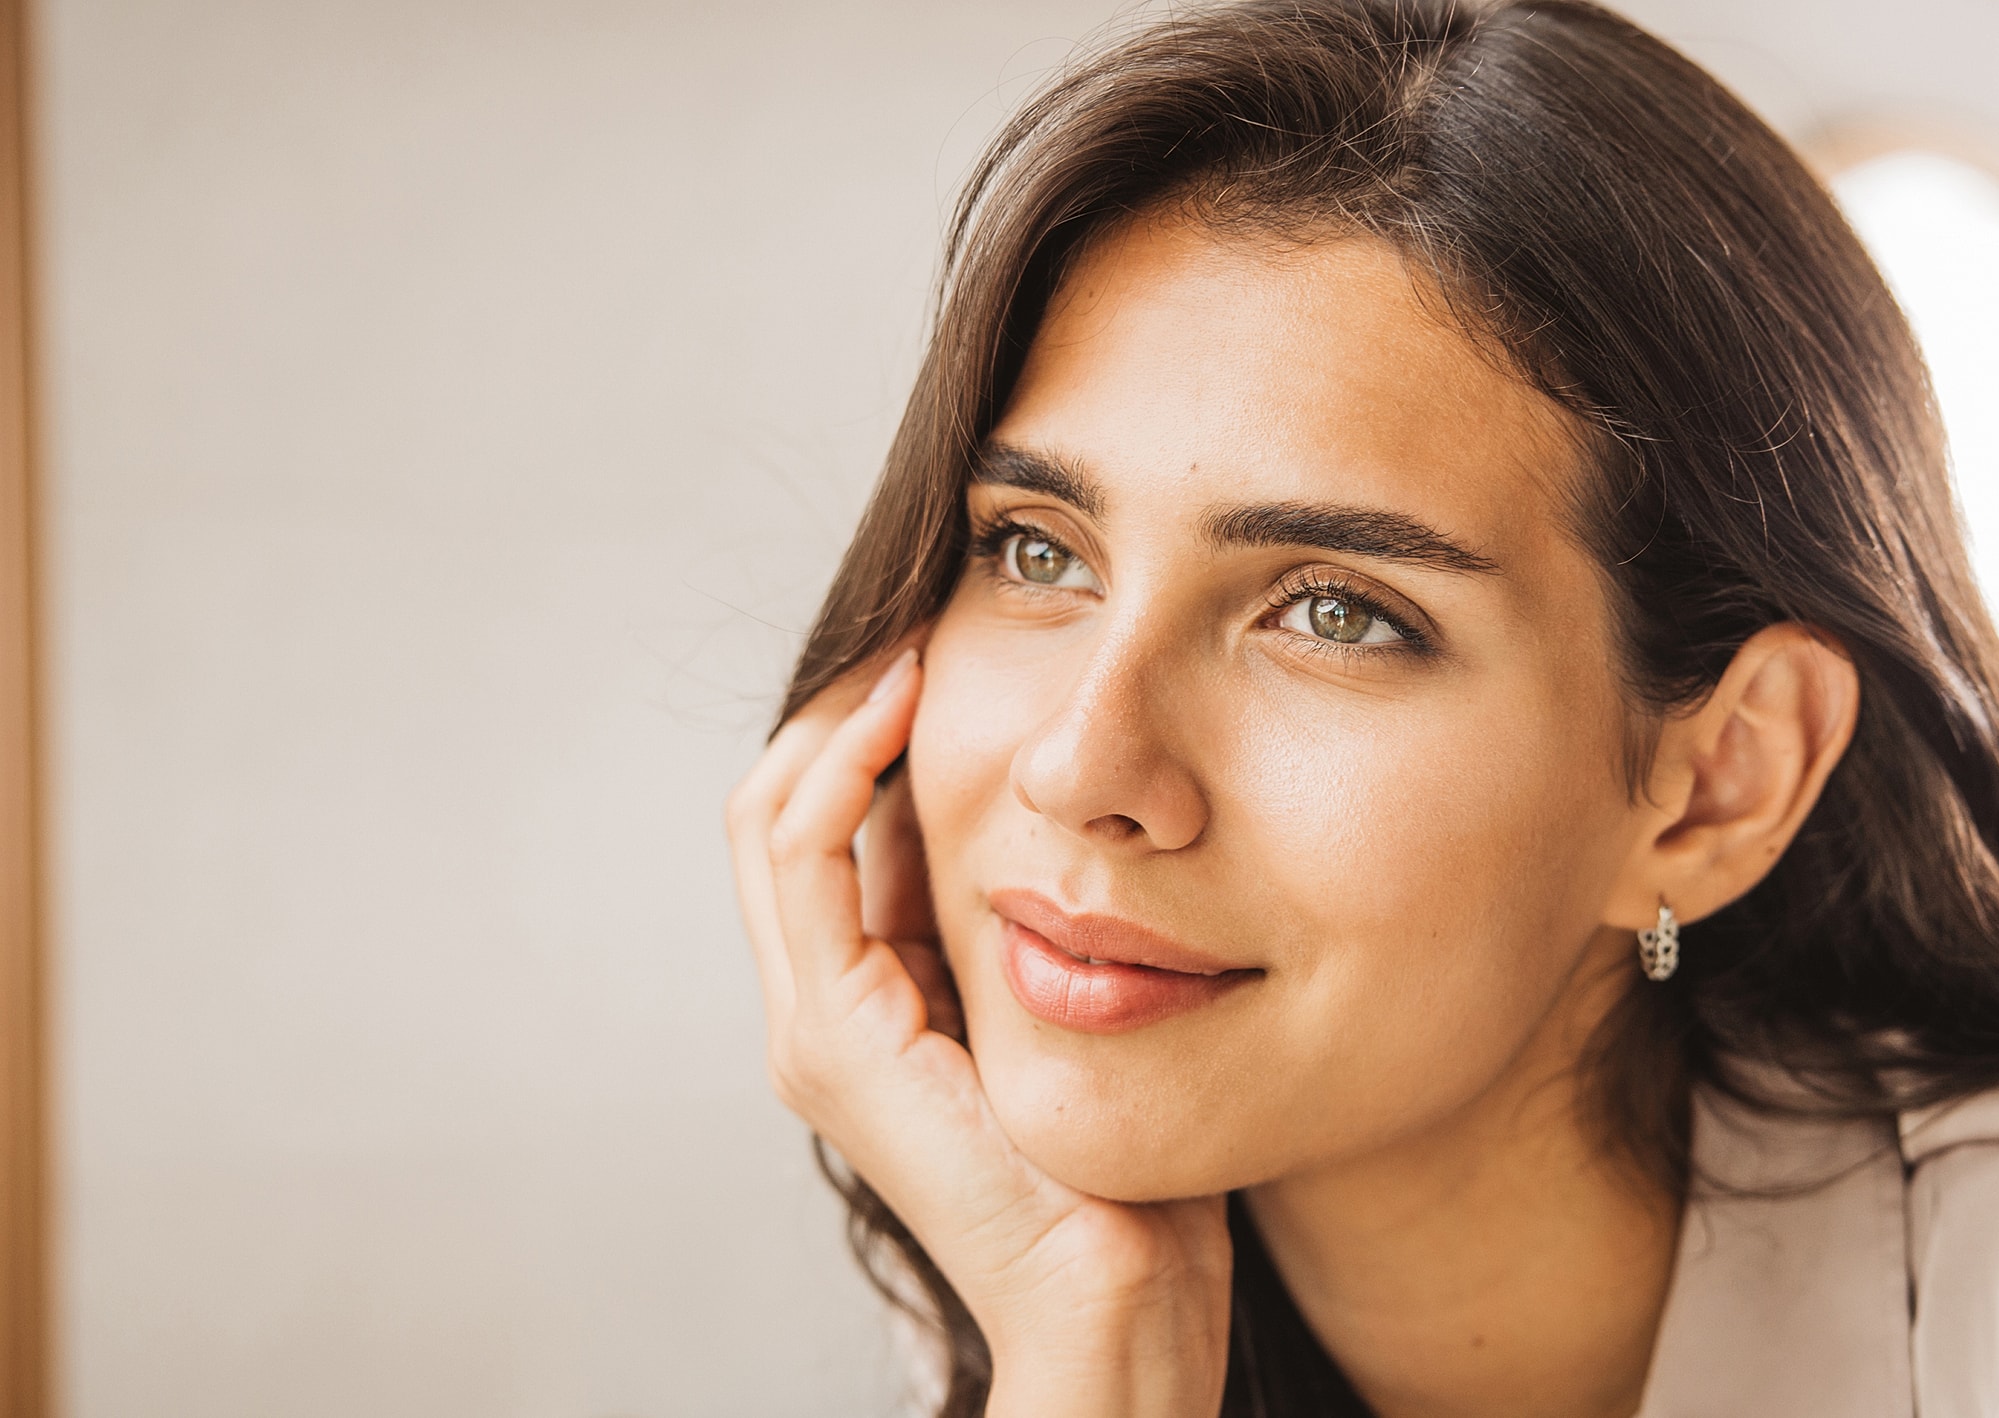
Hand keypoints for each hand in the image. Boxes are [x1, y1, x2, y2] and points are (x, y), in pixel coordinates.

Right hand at [726, 647, 1233, 1416]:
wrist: (1121, 1291)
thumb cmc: (1129, 1159)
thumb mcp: (1081, 1000)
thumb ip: (1049, 921)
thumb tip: (1086, 812)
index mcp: (873, 1001)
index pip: (831, 828)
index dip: (872, 729)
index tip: (949, 646)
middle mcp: (825, 1011)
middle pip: (784, 809)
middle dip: (845, 705)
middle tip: (922, 619)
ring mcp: (817, 1027)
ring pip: (774, 818)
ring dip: (837, 716)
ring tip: (913, 641)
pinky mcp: (835, 1040)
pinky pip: (804, 862)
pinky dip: (840, 769)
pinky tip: (904, 705)